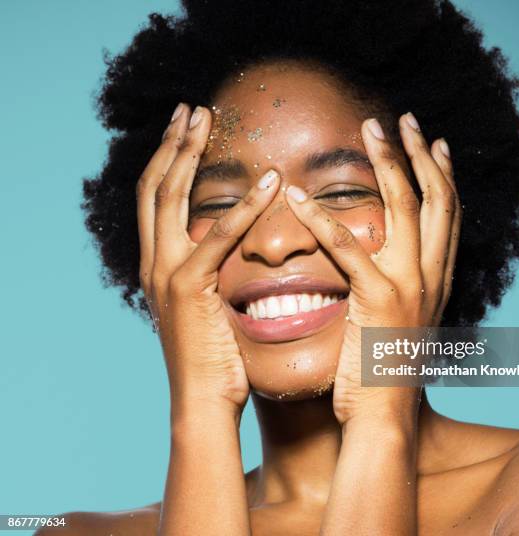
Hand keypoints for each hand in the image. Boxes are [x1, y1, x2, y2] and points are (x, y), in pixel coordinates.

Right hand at [137, 103, 279, 413]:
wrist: (202, 400)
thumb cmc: (214, 357)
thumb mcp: (206, 306)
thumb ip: (211, 272)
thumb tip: (227, 248)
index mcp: (158, 266)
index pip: (156, 200)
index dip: (167, 162)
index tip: (185, 130)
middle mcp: (154, 263)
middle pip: (154, 186)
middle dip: (172, 143)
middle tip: (191, 108)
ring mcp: (166, 273)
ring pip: (171, 197)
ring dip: (189, 153)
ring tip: (206, 118)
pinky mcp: (189, 287)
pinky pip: (219, 236)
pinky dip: (244, 207)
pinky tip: (269, 181)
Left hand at [284, 113, 461, 425]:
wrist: (384, 417)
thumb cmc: (381, 370)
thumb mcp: (397, 321)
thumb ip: (393, 287)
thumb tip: (375, 261)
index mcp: (435, 280)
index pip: (447, 215)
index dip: (442, 175)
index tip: (432, 144)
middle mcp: (431, 277)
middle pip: (437, 200)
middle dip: (422, 155)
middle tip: (406, 119)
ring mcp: (409, 286)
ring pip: (406, 209)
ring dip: (389, 164)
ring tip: (372, 129)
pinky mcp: (379, 301)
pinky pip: (349, 249)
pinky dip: (322, 220)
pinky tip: (299, 195)